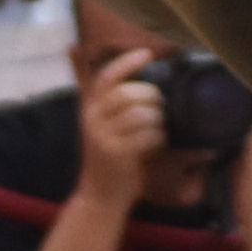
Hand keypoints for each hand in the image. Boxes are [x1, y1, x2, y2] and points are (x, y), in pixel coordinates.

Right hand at [74, 53, 168, 198]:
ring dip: (157, 120)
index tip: (147, 54)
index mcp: (91, 110)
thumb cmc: (112, 159)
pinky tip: (155, 145)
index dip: (127, 63)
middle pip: (128, 93)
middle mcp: (93, 120)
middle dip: (151, 96)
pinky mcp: (116, 154)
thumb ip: (120, 107)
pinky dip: (157, 138)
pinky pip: (147, 136)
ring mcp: (103, 137)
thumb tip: (148, 85)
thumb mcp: (108, 129)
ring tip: (158, 129)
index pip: (107, 78)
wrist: (100, 196)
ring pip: (141, 114)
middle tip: (160, 107)